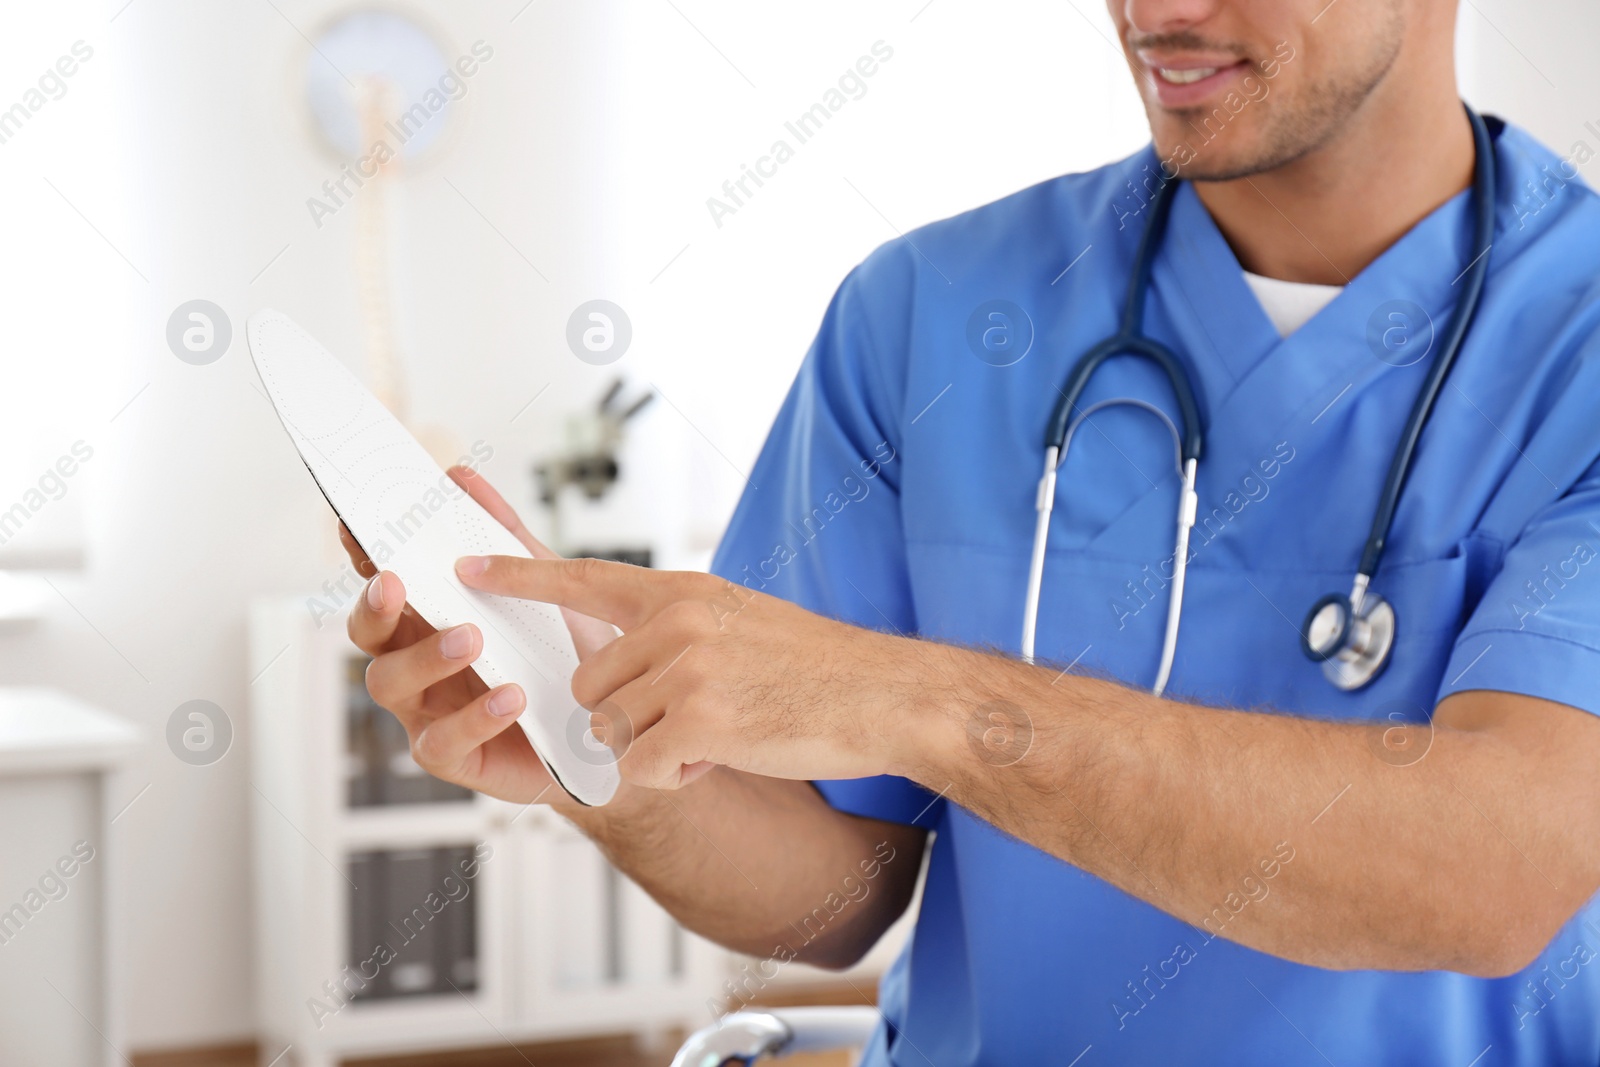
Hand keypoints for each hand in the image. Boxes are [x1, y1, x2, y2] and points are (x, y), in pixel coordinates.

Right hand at [340, 465, 621, 805]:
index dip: (363, 554)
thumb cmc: (568, 654)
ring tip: (472, 637)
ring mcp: (428, 711)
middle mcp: (416, 661)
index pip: (383, 580)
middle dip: (373, 605)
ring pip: (390, 683)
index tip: (358, 525)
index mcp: (429, 616)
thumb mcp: (547, 585)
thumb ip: (505, 536)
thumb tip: (461, 475)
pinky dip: (474, 717)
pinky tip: (510, 696)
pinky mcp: (455, 758)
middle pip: (368, 632)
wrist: (615, 729)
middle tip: (396, 582)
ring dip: (426, 656)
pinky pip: (443, 741)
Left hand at [454, 555, 918, 788]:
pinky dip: (680, 775)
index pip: (584, 579)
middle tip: (696, 719)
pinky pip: (644, 766)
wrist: (885, 696)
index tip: (468, 570)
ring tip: (720, 734)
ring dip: (656, 749)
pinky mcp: (699, 720)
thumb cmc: (818, 669)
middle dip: (629, 718)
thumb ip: (676, 632)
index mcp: (684, 591)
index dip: (520, 577)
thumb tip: (619, 670)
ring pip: (612, 730)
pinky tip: (727, 756)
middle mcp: (677, 621)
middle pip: (591, 687)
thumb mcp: (740, 622)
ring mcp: (686, 669)